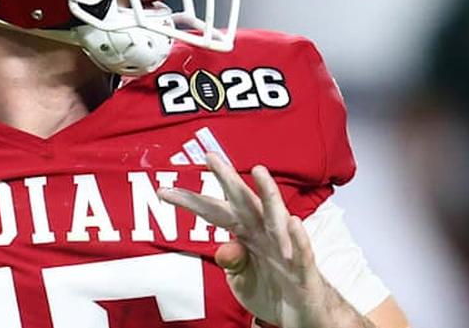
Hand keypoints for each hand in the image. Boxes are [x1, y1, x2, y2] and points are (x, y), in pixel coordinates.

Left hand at [158, 155, 344, 327]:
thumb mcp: (241, 280)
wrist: (301, 314)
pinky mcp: (304, 267)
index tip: (163, 191)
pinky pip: (302, 250)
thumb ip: (231, 263)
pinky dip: (298, 237)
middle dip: (227, 179)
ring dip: (268, 193)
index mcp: (245, 234)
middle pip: (243, 201)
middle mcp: (264, 233)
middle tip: (209, 156)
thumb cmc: (271, 290)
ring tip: (259, 171)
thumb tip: (223, 249)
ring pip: (276, 216)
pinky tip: (293, 222)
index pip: (214, 212)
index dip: (191, 202)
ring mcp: (285, 247)